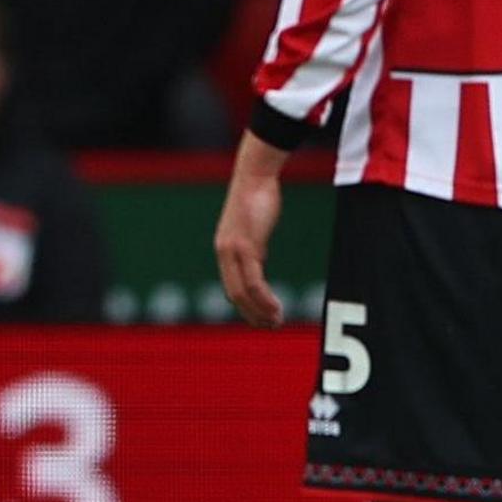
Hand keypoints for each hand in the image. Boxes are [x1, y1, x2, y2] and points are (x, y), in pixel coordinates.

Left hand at [214, 162, 285, 324]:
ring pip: (243, 292)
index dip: (245, 306)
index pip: (231, 287)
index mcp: (225, 250)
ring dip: (260, 311)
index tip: (261, 317)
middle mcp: (224, 253)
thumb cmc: (258, 196)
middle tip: (270, 326)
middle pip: (235, 295)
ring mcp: (233, 250)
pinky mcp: (245, 246)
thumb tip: (258, 261)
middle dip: (252, 314)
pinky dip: (264, 299)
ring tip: (276, 321)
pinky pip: (253, 281)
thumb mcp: (254, 227)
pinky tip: (276, 307)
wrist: (255, 174)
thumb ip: (253, 246)